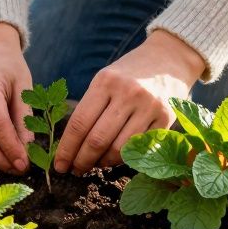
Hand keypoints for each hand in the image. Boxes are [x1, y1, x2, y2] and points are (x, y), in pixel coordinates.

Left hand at [55, 31, 205, 174]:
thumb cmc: (128, 74)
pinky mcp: (166, 118)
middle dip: (82, 161)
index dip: (66, 149)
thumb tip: (72, 147)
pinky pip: (140, 148)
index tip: (59, 165)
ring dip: (103, 163)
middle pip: (97, 140)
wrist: (168, 57)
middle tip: (75, 171)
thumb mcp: (105, 79)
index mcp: (105, 82)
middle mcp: (127, 94)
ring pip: (119, 149)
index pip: (79, 123)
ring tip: (96, 164)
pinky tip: (116, 158)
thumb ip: (91, 108)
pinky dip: (125, 158)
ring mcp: (149, 106)